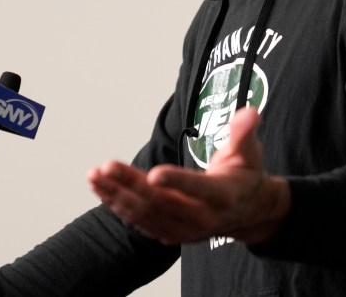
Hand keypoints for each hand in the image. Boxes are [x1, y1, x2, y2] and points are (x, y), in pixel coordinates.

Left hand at [88, 107, 288, 245]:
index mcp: (224, 196)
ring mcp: (184, 230)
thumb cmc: (246, 175)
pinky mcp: (170, 233)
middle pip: (162, 201)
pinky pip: (139, 221)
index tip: (153, 173)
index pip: (199, 190)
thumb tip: (250, 112)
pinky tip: (100, 188)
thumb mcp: (250, 151)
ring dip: (117, 195)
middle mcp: (203, 218)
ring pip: (145, 213)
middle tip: (107, 166)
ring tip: (95, 175)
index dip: (176, 182)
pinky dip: (118, 205)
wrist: (247, 213)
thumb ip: (244, 132)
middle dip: (131, 184)